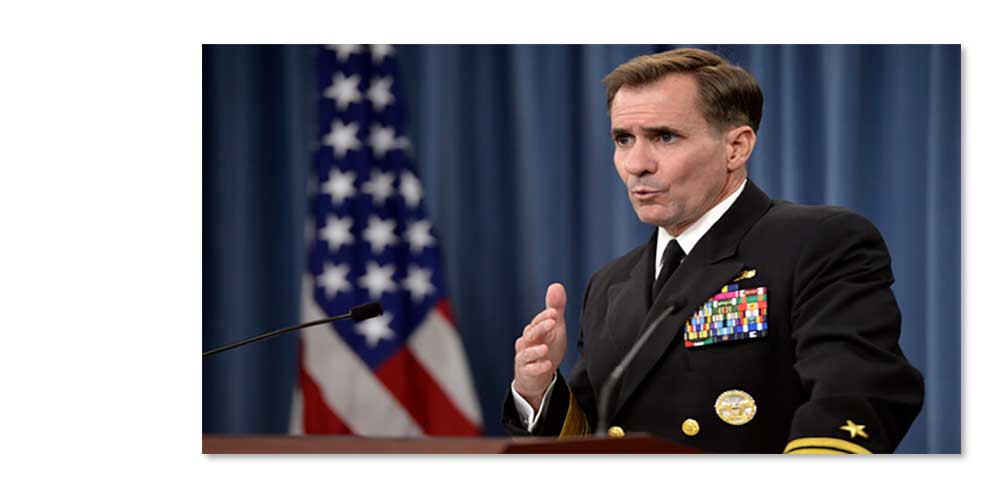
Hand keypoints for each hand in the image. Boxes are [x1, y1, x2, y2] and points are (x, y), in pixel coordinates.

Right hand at [513, 283, 567, 411]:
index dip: (545, 317)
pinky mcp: (526, 372)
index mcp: (534, 330)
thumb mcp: (554, 328)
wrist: (538, 376)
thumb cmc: (546, 347)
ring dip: (535, 350)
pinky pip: (529, 370)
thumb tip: (556, 285)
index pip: (537, 321)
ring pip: (526, 353)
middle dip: (540, 328)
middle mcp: (526, 342)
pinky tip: (547, 365)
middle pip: (530, 334)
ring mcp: (525, 358)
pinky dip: (537, 367)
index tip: (555, 313)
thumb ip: (555, 308)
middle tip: (553, 323)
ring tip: (545, 349)